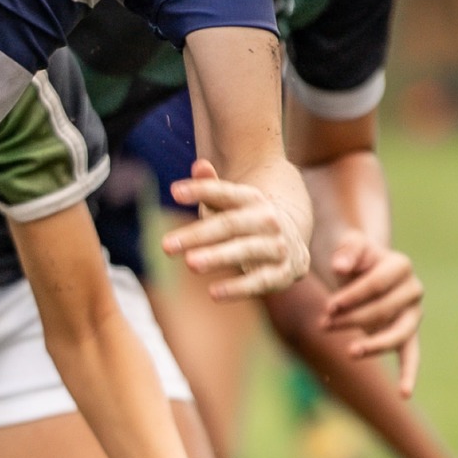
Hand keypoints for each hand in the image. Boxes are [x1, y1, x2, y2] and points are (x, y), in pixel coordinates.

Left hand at [161, 159, 310, 297]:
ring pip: (246, 250)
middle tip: (166, 246)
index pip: (224, 193)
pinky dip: (238, 288)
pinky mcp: (284, 272)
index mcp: (251, 199)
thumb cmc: (246, 221)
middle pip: (229, 225)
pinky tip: (213, 293)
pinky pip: (261, 281)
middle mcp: (267, 219)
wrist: (292, 241)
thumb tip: (199, 165)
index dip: (201, 190)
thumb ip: (211, 186)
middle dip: (197, 235)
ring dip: (218, 257)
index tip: (174, 192)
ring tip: (190, 263)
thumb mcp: (229, 203)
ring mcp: (277, 245)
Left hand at [320, 229, 423, 396]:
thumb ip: (347, 250)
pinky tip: (404, 394)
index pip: (376, 284)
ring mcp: (413, 314)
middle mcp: (413, 290)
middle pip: (383, 310)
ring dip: (373, 345)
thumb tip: (340, 266)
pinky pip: (412, 355)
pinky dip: (409, 374)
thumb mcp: (349, 246)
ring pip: (397, 335)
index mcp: (401, 265)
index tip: (329, 306)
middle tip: (323, 323)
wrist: (364, 268)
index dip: (352, 296)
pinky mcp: (408, 333)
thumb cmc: (355, 258)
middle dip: (351, 319)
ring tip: (350, 352)